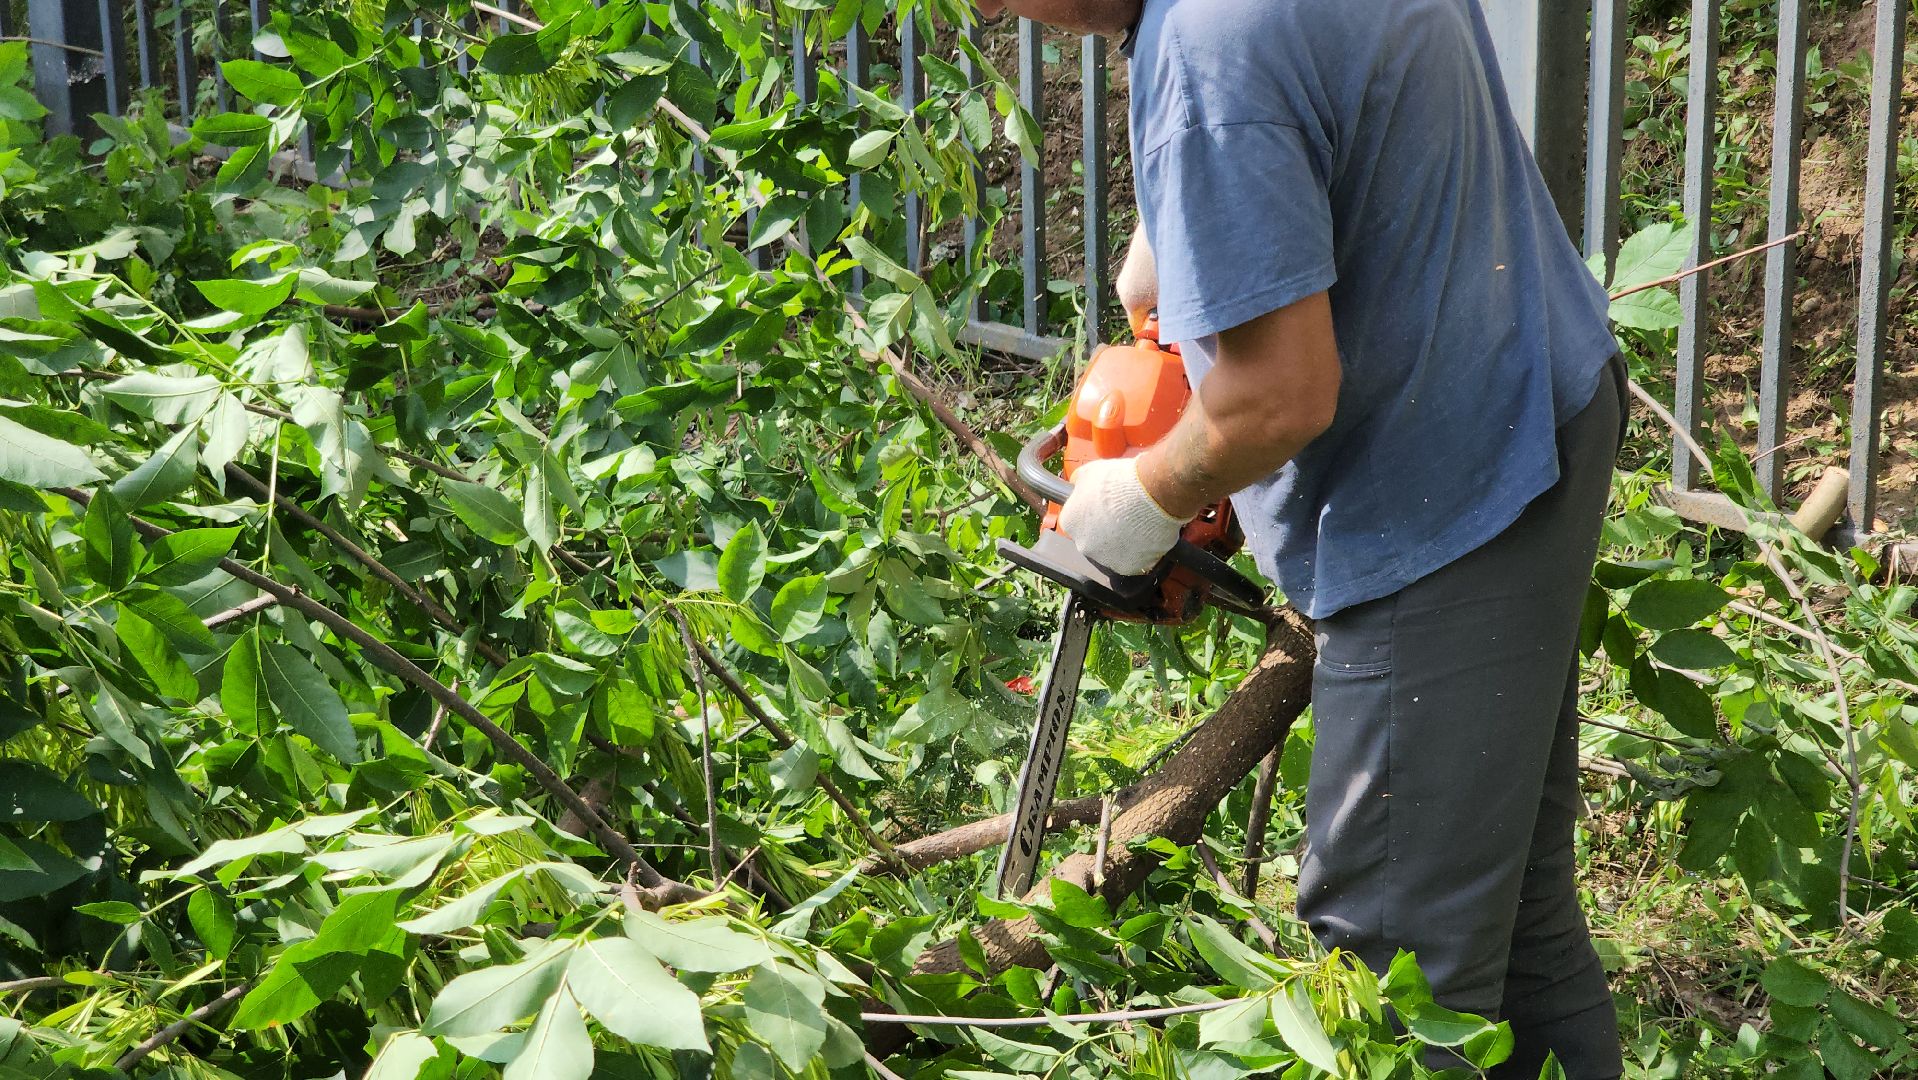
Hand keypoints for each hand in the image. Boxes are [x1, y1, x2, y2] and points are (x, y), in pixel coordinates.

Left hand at [1058, 457, 1188, 576]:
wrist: (1152, 493)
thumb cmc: (1120, 480)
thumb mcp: (1089, 472)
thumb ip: (1079, 485)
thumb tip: (1078, 487)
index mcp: (1070, 523)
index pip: (1077, 520)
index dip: (1092, 511)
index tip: (1105, 505)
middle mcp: (1083, 545)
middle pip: (1094, 538)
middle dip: (1107, 528)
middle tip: (1124, 512)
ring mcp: (1106, 559)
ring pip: (1114, 551)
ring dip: (1124, 540)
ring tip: (1139, 522)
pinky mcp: (1129, 567)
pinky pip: (1134, 560)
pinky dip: (1141, 550)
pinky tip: (1149, 533)